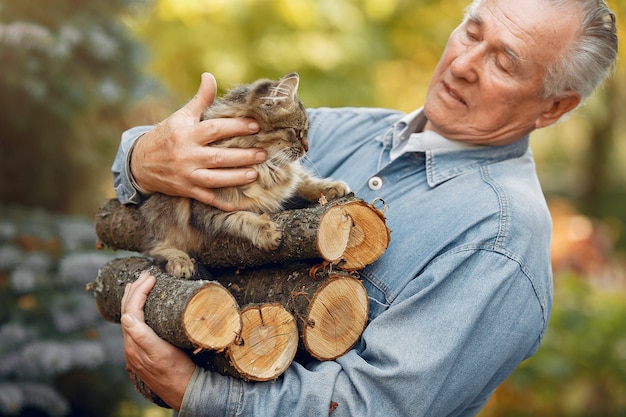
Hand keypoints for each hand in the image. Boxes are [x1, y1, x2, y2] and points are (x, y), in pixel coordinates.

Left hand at [121, 272, 195, 410]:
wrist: (185, 391)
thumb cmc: (177, 372)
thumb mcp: (161, 353)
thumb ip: (142, 337)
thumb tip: (125, 317)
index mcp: (134, 344)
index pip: (131, 309)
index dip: (140, 291)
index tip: (152, 276)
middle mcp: (132, 346)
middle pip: (128, 311)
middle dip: (134, 290)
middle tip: (147, 274)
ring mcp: (137, 349)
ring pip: (130, 317)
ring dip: (134, 298)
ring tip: (139, 284)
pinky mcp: (145, 351)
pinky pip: (136, 325)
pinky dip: (138, 310)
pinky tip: (143, 308)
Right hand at [130, 72, 265, 210]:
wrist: (140, 163)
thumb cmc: (167, 135)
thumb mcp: (181, 116)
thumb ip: (200, 99)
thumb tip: (209, 76)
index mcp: (187, 134)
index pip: (214, 129)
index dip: (236, 127)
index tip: (256, 125)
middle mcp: (187, 155)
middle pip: (219, 157)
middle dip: (243, 156)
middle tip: (263, 153)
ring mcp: (187, 175)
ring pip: (215, 179)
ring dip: (236, 178)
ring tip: (255, 174)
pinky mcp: (187, 190)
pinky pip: (207, 198)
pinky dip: (222, 203)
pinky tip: (239, 203)